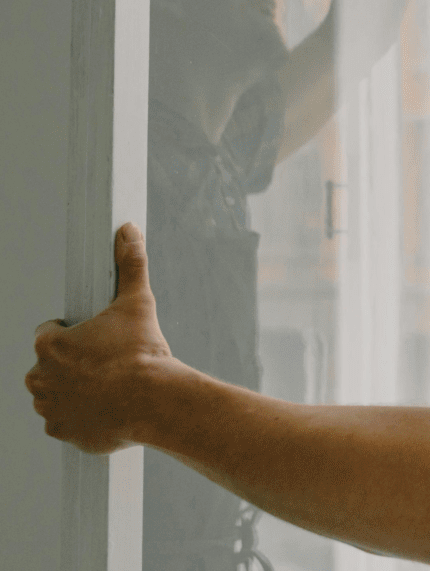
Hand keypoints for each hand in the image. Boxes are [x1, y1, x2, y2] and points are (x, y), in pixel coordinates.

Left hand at [25, 222, 172, 453]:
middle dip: (72, 362)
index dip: (73, 331)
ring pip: (56, 394)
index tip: (96, 335)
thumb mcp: (137, 302)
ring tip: (109, 383)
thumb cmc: (141, 352)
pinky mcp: (62, 433)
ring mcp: (50, 408)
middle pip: (49, 365)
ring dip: (73, 389)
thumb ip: (130, 265)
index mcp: (49, 346)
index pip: (48, 332)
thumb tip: (128, 232)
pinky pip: (66, 422)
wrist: (154, 399)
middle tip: (106, 359)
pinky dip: (81, 416)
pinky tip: (107, 406)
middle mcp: (40, 378)